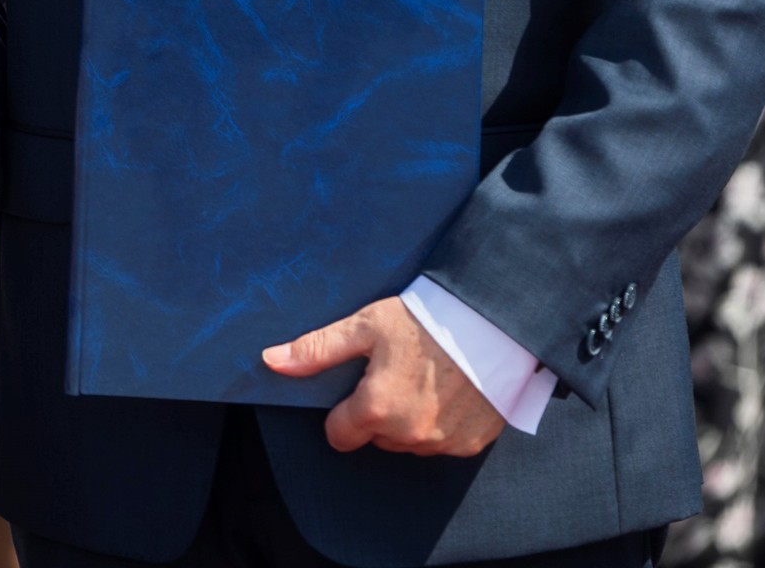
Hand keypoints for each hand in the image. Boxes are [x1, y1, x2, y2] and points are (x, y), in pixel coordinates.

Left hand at [261, 296, 504, 456]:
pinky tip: (447, 392)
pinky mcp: (471, 444)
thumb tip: (271, 361)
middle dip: (377, 414)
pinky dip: (440, 425)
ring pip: (408, 443)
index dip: (341, 414)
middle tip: (394, 374)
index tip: (355, 389)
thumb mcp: (365, 326)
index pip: (339, 435)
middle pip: (375, 438)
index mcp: (377, 409)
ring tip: (423, 380)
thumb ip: (317, 350)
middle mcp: (409, 435)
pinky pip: (441, 443)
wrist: (493, 324)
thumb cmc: (426, 321)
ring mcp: (442, 443)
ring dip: (408, 421)